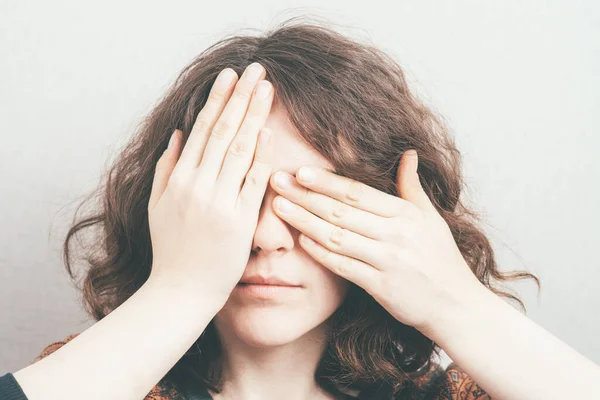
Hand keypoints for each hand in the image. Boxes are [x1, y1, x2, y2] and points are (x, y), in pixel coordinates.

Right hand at [147, 62, 274, 308]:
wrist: (181, 292)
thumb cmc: (170, 250)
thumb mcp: (157, 206)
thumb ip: (167, 168)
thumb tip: (181, 134)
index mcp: (180, 180)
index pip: (203, 130)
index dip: (218, 100)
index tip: (230, 75)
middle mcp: (199, 187)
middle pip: (224, 133)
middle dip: (241, 98)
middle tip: (256, 70)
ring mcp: (220, 203)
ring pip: (240, 151)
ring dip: (255, 117)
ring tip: (266, 89)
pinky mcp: (240, 222)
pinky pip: (253, 184)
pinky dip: (262, 158)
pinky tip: (270, 132)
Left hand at [269, 150, 483, 333]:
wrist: (456, 305)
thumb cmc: (441, 259)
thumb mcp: (431, 218)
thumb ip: (413, 186)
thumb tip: (408, 154)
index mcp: (406, 214)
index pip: (358, 193)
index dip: (327, 181)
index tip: (301, 170)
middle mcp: (396, 235)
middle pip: (341, 211)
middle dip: (305, 195)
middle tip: (276, 181)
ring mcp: (388, 261)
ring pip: (337, 236)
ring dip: (304, 220)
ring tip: (278, 207)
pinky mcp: (381, 287)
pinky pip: (344, 267)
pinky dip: (320, 253)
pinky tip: (300, 239)